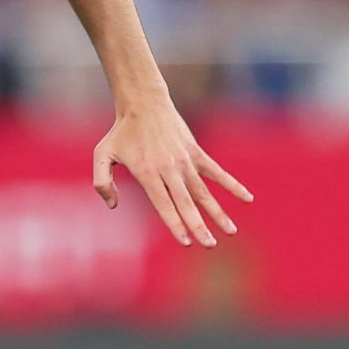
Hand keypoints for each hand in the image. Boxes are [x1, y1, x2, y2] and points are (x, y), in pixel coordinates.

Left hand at [91, 100, 252, 247]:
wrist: (144, 104)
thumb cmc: (121, 133)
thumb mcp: (101, 154)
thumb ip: (102, 182)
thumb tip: (112, 206)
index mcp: (147, 172)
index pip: (164, 204)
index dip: (175, 224)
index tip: (185, 242)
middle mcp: (169, 169)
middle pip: (186, 203)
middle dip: (198, 225)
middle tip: (209, 245)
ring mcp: (185, 161)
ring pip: (204, 192)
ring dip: (218, 212)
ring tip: (230, 231)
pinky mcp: (196, 153)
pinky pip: (217, 172)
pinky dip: (232, 185)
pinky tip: (247, 198)